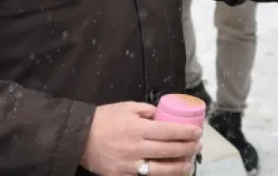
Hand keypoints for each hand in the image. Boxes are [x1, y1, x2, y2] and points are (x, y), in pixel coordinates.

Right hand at [80, 102, 201, 175]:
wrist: (79, 137)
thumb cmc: (104, 119)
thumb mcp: (128, 107)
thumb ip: (148, 111)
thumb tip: (164, 116)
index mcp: (138, 128)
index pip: (170, 131)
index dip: (187, 132)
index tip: (198, 132)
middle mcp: (135, 147)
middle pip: (169, 150)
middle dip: (188, 148)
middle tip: (198, 146)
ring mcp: (128, 164)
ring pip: (160, 170)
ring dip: (179, 167)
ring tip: (189, 164)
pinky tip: (169, 174)